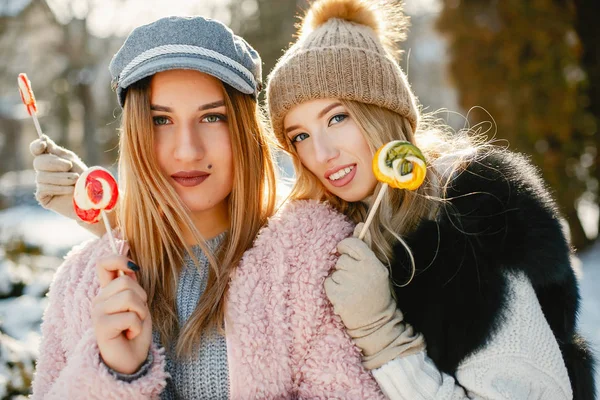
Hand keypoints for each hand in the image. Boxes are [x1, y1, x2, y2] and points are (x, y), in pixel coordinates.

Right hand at [30, 135, 107, 236]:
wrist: (93, 199)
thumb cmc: (84, 179)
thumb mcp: (73, 162)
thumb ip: (57, 151)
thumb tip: (43, 137)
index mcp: (50, 159)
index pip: (36, 150)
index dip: (36, 146)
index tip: (44, 145)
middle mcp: (43, 171)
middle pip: (38, 162)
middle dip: (55, 163)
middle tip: (69, 166)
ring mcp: (42, 184)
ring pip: (41, 176)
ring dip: (61, 177)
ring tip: (75, 180)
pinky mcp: (43, 197)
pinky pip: (44, 188)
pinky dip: (59, 187)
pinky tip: (71, 189)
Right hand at [92, 255, 151, 374]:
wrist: (130, 361)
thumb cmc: (134, 332)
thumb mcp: (138, 305)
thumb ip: (132, 287)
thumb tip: (131, 268)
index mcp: (108, 292)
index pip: (103, 264)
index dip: (119, 259)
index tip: (133, 268)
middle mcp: (99, 300)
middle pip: (126, 282)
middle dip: (142, 298)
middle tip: (137, 315)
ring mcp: (98, 312)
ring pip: (129, 297)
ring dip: (140, 313)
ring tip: (134, 325)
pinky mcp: (101, 326)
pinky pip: (129, 317)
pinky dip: (137, 327)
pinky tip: (129, 335)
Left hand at [324, 229, 423, 368]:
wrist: (376, 324)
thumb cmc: (375, 293)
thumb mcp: (377, 268)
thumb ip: (367, 246)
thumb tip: (359, 225)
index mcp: (373, 265)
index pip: (352, 244)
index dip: (346, 247)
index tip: (346, 252)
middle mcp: (362, 274)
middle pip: (341, 259)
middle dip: (344, 267)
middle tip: (354, 280)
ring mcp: (349, 286)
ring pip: (334, 271)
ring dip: (339, 278)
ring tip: (351, 289)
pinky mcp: (338, 297)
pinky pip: (328, 283)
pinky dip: (333, 288)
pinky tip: (344, 296)